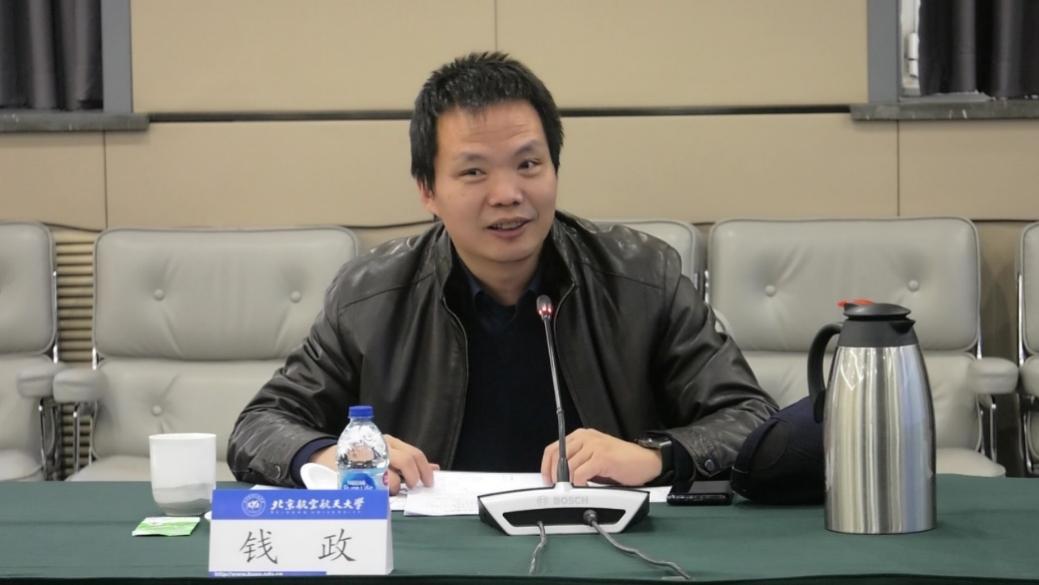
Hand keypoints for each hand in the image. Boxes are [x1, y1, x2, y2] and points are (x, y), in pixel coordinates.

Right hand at [309, 435, 437, 495]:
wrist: (328, 456)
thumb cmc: (363, 456)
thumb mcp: (387, 453)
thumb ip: (409, 460)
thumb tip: (435, 469)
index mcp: (390, 442)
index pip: (414, 453)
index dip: (425, 469)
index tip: (428, 483)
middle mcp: (380, 446)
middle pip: (405, 461)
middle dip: (413, 478)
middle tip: (413, 487)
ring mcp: (368, 457)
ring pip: (390, 475)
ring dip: (395, 487)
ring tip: (393, 490)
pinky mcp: (355, 469)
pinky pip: (374, 485)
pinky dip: (380, 492)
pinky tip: (379, 492)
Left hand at [540, 428, 661, 486]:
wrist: (647, 461)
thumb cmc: (623, 461)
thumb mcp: (595, 458)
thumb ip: (579, 462)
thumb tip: (560, 478)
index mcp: (582, 436)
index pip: (554, 448)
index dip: (547, 466)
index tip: (547, 480)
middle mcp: (586, 437)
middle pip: (558, 456)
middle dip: (555, 476)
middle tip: (559, 488)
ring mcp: (595, 446)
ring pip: (568, 467)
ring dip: (568, 483)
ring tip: (573, 491)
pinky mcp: (603, 457)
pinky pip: (581, 474)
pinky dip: (580, 485)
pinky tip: (585, 489)